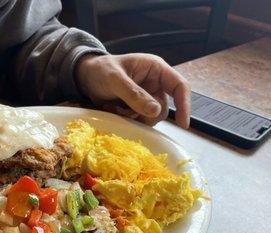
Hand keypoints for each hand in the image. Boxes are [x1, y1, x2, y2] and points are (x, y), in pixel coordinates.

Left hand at [75, 53, 190, 127]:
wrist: (85, 77)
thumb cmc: (100, 70)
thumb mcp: (115, 79)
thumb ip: (134, 94)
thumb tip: (155, 111)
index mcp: (156, 69)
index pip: (180, 86)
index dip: (185, 105)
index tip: (182, 124)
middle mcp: (154, 84)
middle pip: (163, 108)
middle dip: (146, 114)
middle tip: (125, 111)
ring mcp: (146, 97)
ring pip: (150, 117)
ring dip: (133, 117)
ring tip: (114, 107)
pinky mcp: (136, 108)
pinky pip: (138, 120)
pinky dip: (126, 119)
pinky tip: (113, 109)